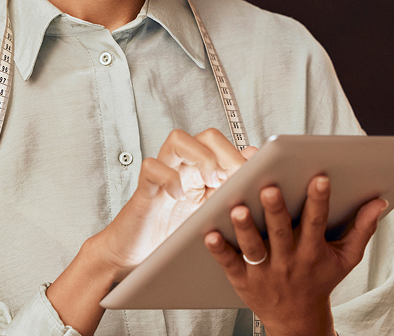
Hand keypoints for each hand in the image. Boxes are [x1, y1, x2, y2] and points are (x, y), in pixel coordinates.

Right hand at [47, 128, 252, 334]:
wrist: (138, 257)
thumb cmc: (175, 236)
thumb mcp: (212, 216)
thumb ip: (232, 191)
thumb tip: (255, 160)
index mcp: (204, 172)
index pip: (227, 145)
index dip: (242, 155)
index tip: (255, 176)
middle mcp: (184, 167)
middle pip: (207, 136)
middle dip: (226, 154)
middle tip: (232, 179)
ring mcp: (164, 174)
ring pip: (178, 139)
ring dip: (199, 157)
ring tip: (209, 180)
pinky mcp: (145, 188)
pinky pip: (152, 167)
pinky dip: (168, 178)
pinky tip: (178, 196)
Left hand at [203, 176, 387, 335]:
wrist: (297, 319)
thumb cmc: (320, 279)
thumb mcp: (346, 258)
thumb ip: (362, 229)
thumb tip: (379, 201)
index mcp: (313, 251)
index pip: (317, 222)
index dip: (320, 200)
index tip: (320, 177)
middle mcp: (289, 260)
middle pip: (281, 232)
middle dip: (277, 209)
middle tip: (269, 187)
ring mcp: (265, 271)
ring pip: (254, 247)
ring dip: (245, 228)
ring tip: (238, 207)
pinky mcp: (243, 279)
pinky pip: (230, 263)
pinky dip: (220, 249)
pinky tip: (208, 233)